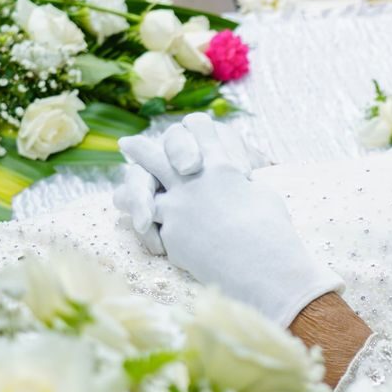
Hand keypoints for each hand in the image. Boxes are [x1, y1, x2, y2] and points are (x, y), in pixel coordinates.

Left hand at [116, 114, 343, 326]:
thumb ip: (243, 186)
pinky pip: (154, 225)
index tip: (187, 131)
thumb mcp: (263, 195)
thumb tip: (240, 187)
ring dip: (131, 187)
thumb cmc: (271, 229)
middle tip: (128, 144)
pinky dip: (151, 228)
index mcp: (221, 164)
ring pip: (144, 187)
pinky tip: (143, 229)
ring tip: (120, 189)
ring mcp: (179, 205)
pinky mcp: (172, 233)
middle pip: (159, 154)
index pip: (200, 128)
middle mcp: (195, 179)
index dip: (193, 128)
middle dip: (143, 148)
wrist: (260, 263)